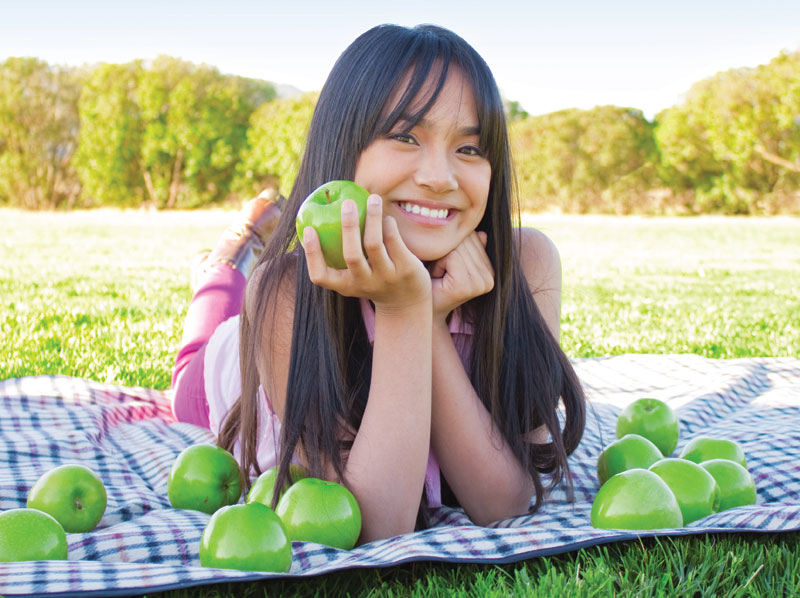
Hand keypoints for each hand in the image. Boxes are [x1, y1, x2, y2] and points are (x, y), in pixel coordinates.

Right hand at [303, 195, 430, 311]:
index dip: (312, 254)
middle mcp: (364, 283)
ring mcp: (386, 278)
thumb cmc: (372, 279)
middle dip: (348, 227)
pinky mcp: (405, 270)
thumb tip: (321, 214)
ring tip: (373, 198)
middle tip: (347, 203)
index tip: (308, 229)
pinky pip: (394, 241)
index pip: (321, 276)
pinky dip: (388, 225)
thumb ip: (340, 253)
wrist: (406, 303)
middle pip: (352, 256)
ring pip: (374, 244)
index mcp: (345, 285)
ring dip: (372, 218)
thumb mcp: (354, 275)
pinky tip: (385, 217)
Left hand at [430, 231, 493, 322]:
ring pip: (458, 247)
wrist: (425, 310)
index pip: (474, 237)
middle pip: (466, 242)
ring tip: (439, 274)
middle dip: (447, 251)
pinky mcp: (466, 286)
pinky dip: (438, 263)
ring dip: (441, 257)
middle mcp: (491, 278)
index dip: (453, 245)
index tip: (448, 266)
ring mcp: (481, 283)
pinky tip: (437, 278)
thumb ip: (469, 249)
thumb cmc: (435, 283)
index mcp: (491, 272)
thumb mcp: (453, 262)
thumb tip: (482, 234)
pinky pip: (451, 256)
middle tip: (441, 272)